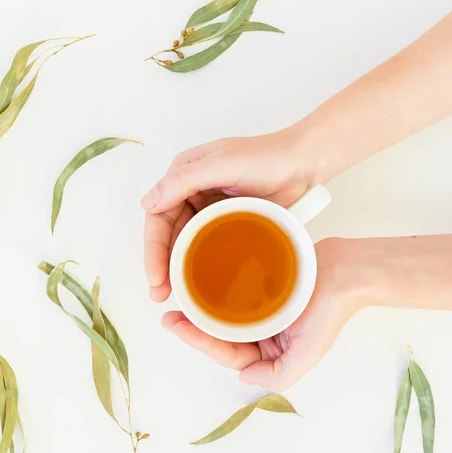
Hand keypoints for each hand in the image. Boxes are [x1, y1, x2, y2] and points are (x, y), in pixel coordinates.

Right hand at [142, 128, 321, 302]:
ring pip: (185, 241)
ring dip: (176, 267)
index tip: (155, 277)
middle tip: (159, 294)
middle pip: (168, 232)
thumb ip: (183, 180)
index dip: (153, 248)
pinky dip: (198, 262)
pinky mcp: (228, 222)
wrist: (304, 165)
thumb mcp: (221, 164)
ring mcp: (210, 208)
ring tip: (173, 295)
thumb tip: (147, 204)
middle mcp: (192, 192)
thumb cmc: (266, 157)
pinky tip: (196, 282)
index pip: (158, 214)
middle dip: (161, 263)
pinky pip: (206, 244)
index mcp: (184, 175)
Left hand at [160, 239, 365, 390]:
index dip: (200, 343)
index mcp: (272, 353)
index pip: (230, 354)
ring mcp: (264, 312)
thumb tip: (244, 377)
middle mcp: (265, 335)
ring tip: (177, 302)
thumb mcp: (308, 353)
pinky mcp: (264, 288)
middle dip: (194, 329)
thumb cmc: (330, 312)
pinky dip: (217, 294)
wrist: (348, 270)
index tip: (175, 326)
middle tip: (167, 316)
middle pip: (222, 337)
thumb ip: (278, 374)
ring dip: (202, 312)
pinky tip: (200, 284)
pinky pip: (235, 294)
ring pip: (226, 317)